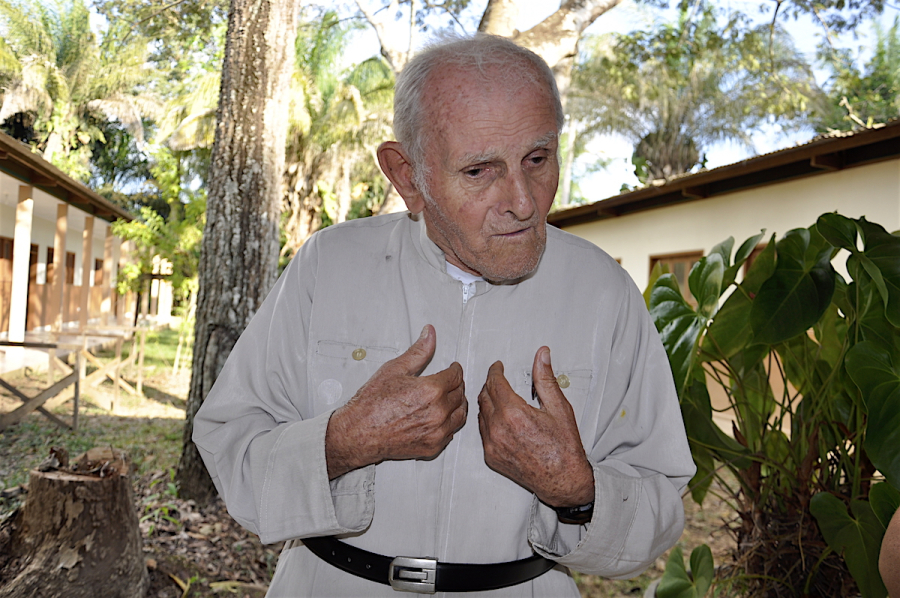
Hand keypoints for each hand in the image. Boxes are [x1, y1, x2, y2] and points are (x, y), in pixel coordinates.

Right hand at [325, 325, 466, 478]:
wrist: (359, 432)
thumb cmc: (372, 404)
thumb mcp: (395, 369)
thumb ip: (418, 351)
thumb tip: (429, 335)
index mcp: (431, 390)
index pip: (456, 376)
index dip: (455, 369)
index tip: (453, 368)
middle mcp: (438, 412)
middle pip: (460, 394)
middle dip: (456, 385)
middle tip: (449, 382)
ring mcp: (437, 431)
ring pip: (460, 414)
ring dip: (457, 404)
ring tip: (449, 398)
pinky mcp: (433, 446)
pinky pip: (451, 432)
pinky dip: (449, 423)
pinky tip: (442, 417)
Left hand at [477, 347, 593, 507]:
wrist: (562, 479)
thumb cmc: (564, 447)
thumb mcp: (559, 407)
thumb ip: (546, 379)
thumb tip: (542, 356)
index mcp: (514, 413)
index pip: (495, 382)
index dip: (495, 371)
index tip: (498, 367)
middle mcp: (499, 428)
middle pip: (484, 396)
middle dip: (491, 384)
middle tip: (499, 380)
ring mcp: (492, 444)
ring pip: (481, 413)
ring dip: (488, 402)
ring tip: (500, 397)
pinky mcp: (491, 456)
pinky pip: (482, 432)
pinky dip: (488, 421)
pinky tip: (499, 419)